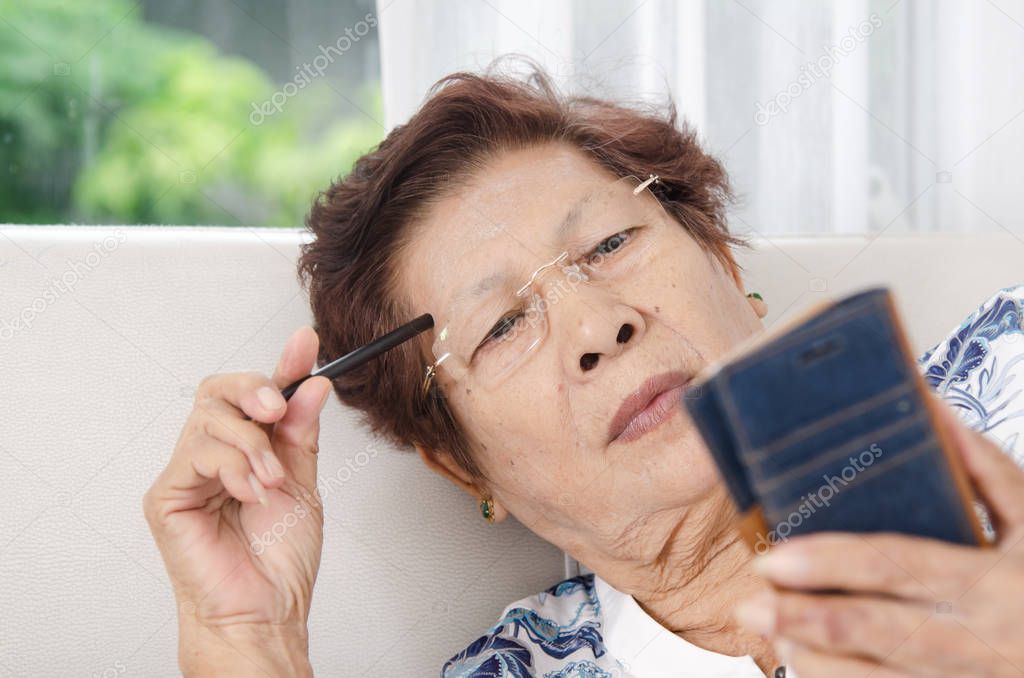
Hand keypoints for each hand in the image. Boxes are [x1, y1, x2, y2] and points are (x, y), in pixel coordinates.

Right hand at [143, 326, 331, 675]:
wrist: (265, 610)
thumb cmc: (279, 559)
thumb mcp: (303, 483)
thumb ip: (300, 433)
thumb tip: (313, 383)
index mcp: (246, 451)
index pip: (255, 396)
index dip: (281, 366)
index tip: (306, 342)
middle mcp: (212, 457)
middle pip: (217, 391)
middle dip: (253, 389)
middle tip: (278, 407)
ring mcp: (187, 474)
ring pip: (209, 418)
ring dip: (251, 443)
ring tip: (272, 480)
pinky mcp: (167, 495)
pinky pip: (197, 453)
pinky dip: (233, 467)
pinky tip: (251, 493)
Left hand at [735, 396, 1023, 676]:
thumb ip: (987, 470)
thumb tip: (932, 408)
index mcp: (993, 582)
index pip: (898, 565)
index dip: (833, 563)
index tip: (775, 558)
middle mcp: (979, 639)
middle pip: (877, 629)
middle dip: (806, 620)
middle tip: (749, 605)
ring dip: (818, 660)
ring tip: (773, 633)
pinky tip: (811, 663)